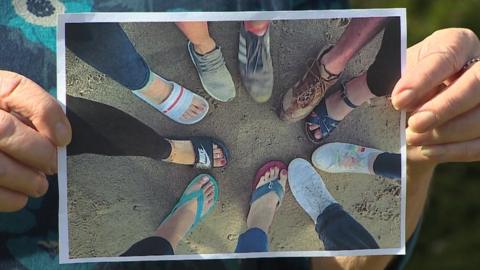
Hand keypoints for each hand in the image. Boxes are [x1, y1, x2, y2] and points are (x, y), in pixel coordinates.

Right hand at [0, 71, 71, 211]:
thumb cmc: (0, 120)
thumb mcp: (9, 105)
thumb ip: (31, 112)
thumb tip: (59, 138)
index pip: (17, 90)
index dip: (47, 114)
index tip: (64, 138)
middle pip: (5, 131)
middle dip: (39, 153)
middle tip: (52, 166)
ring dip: (27, 180)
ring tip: (39, 185)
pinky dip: (9, 198)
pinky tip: (19, 197)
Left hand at [391, 28, 479, 164]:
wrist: (409, 117)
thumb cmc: (401, 89)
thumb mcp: (395, 79)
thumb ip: (398, 83)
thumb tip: (401, 100)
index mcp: (454, 44)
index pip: (446, 56)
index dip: (423, 79)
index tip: (399, 100)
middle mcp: (479, 65)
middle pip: (477, 84)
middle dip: (445, 107)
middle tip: (414, 125)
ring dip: (447, 133)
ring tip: (412, 139)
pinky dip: (455, 150)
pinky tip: (428, 151)